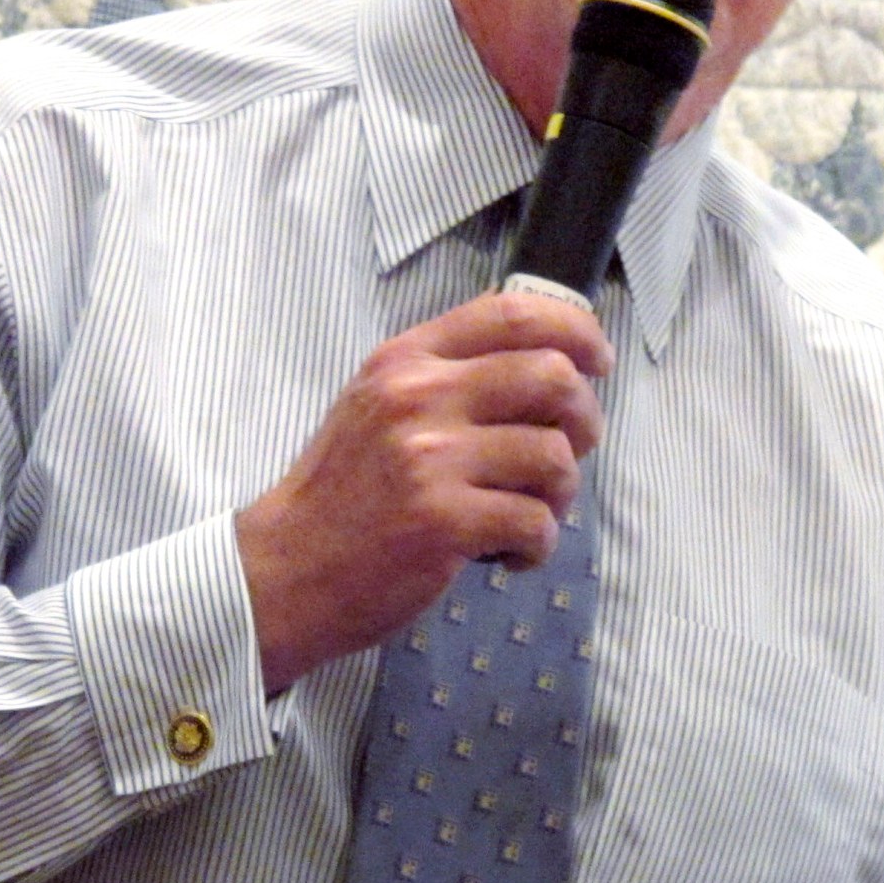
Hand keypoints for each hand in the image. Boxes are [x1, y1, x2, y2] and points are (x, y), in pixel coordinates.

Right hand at [235, 291, 611, 692]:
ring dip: (562, 493)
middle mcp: (418, 397)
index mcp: (406, 360)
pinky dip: (537, 545)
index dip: (574, 331)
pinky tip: (509, 554)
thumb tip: (545, 362)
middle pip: (552, 378)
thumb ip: (446, 374)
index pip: (511, 314)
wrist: (286, 569)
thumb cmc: (343, 493)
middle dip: (584, 420)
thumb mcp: (377, 404)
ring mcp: (430, 459)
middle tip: (573, 452)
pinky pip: (536, 522)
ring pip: (554, 456)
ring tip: (531, 513)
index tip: (597, 359)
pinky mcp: (442, 522)